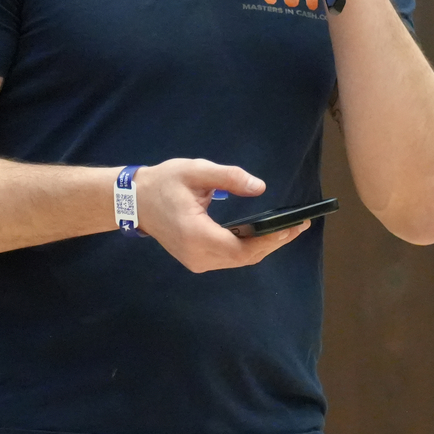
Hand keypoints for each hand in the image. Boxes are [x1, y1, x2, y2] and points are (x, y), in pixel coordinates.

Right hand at [129, 158, 308, 272]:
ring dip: (264, 246)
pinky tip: (264, 234)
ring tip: (288, 228)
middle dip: (274, 242)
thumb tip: (260, 187)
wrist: (134, 201)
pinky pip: (229, 258)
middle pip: (245, 258)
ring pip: (238, 261)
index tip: (293, 226)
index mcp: (196, 235)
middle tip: (300, 225)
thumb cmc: (163, 183)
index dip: (270, 239)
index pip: (242, 247)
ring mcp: (196, 261)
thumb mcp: (195, 172)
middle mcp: (197, 256)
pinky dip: (249, 248)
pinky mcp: (196, 260)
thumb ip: (228, 178)